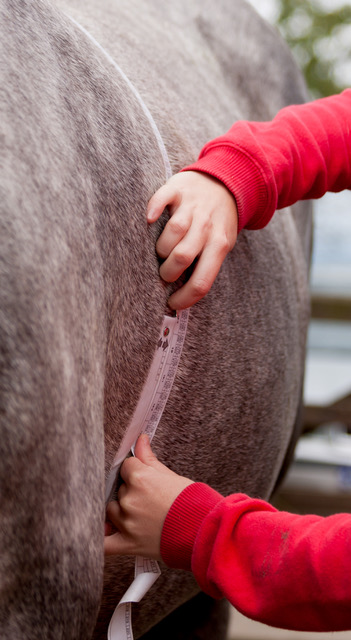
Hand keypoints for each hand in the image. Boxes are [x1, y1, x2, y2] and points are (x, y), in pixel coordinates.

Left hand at [104, 435, 192, 559]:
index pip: (126, 467)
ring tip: (141, 515)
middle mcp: (130, 500)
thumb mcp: (170, 475)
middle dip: (130, 491)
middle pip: (119, 489)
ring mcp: (127, 523)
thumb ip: (148, 458)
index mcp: (140, 479)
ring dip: (121, 511)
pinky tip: (105, 533)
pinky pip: (104, 544)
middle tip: (148, 499)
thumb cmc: (191, 502)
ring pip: (111, 510)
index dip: (135, 471)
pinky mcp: (127, 544)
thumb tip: (140, 439)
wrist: (203, 531)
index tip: (143, 477)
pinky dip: (102, 539)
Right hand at [147, 171, 237, 309]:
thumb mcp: (222, 245)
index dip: (184, 298)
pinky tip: (149, 220)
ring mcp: (192, 206)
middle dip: (168, 272)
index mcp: (220, 245)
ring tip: (161, 252)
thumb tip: (185, 295)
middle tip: (165, 273)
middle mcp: (206, 226)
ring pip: (173, 232)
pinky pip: (161, 199)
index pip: (202, 281)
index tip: (173, 303)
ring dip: (161, 248)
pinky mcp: (178, 188)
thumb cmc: (218, 222)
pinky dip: (153, 210)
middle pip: (182, 256)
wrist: (224, 181)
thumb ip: (207, 265)